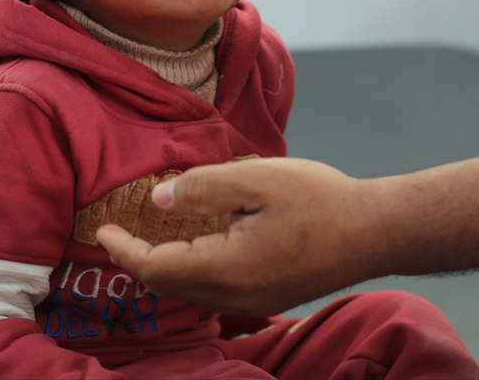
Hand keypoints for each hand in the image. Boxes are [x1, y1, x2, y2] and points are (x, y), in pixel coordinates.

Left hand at [95, 157, 373, 316]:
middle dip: (138, 261)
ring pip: (191, 291)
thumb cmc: (319, 199)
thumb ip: (202, 188)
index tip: (102, 229)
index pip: (155, 268)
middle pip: (169, 285)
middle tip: (117, 234)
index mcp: (225, 268)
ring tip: (148, 237)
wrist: (377, 231)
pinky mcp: (268, 294)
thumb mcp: (255, 179)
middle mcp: (235, 295)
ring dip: (164, 267)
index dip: (124, 249)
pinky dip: (190, 270)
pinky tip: (193, 245)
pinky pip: (214, 290)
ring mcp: (254, 300)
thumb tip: (158, 200)